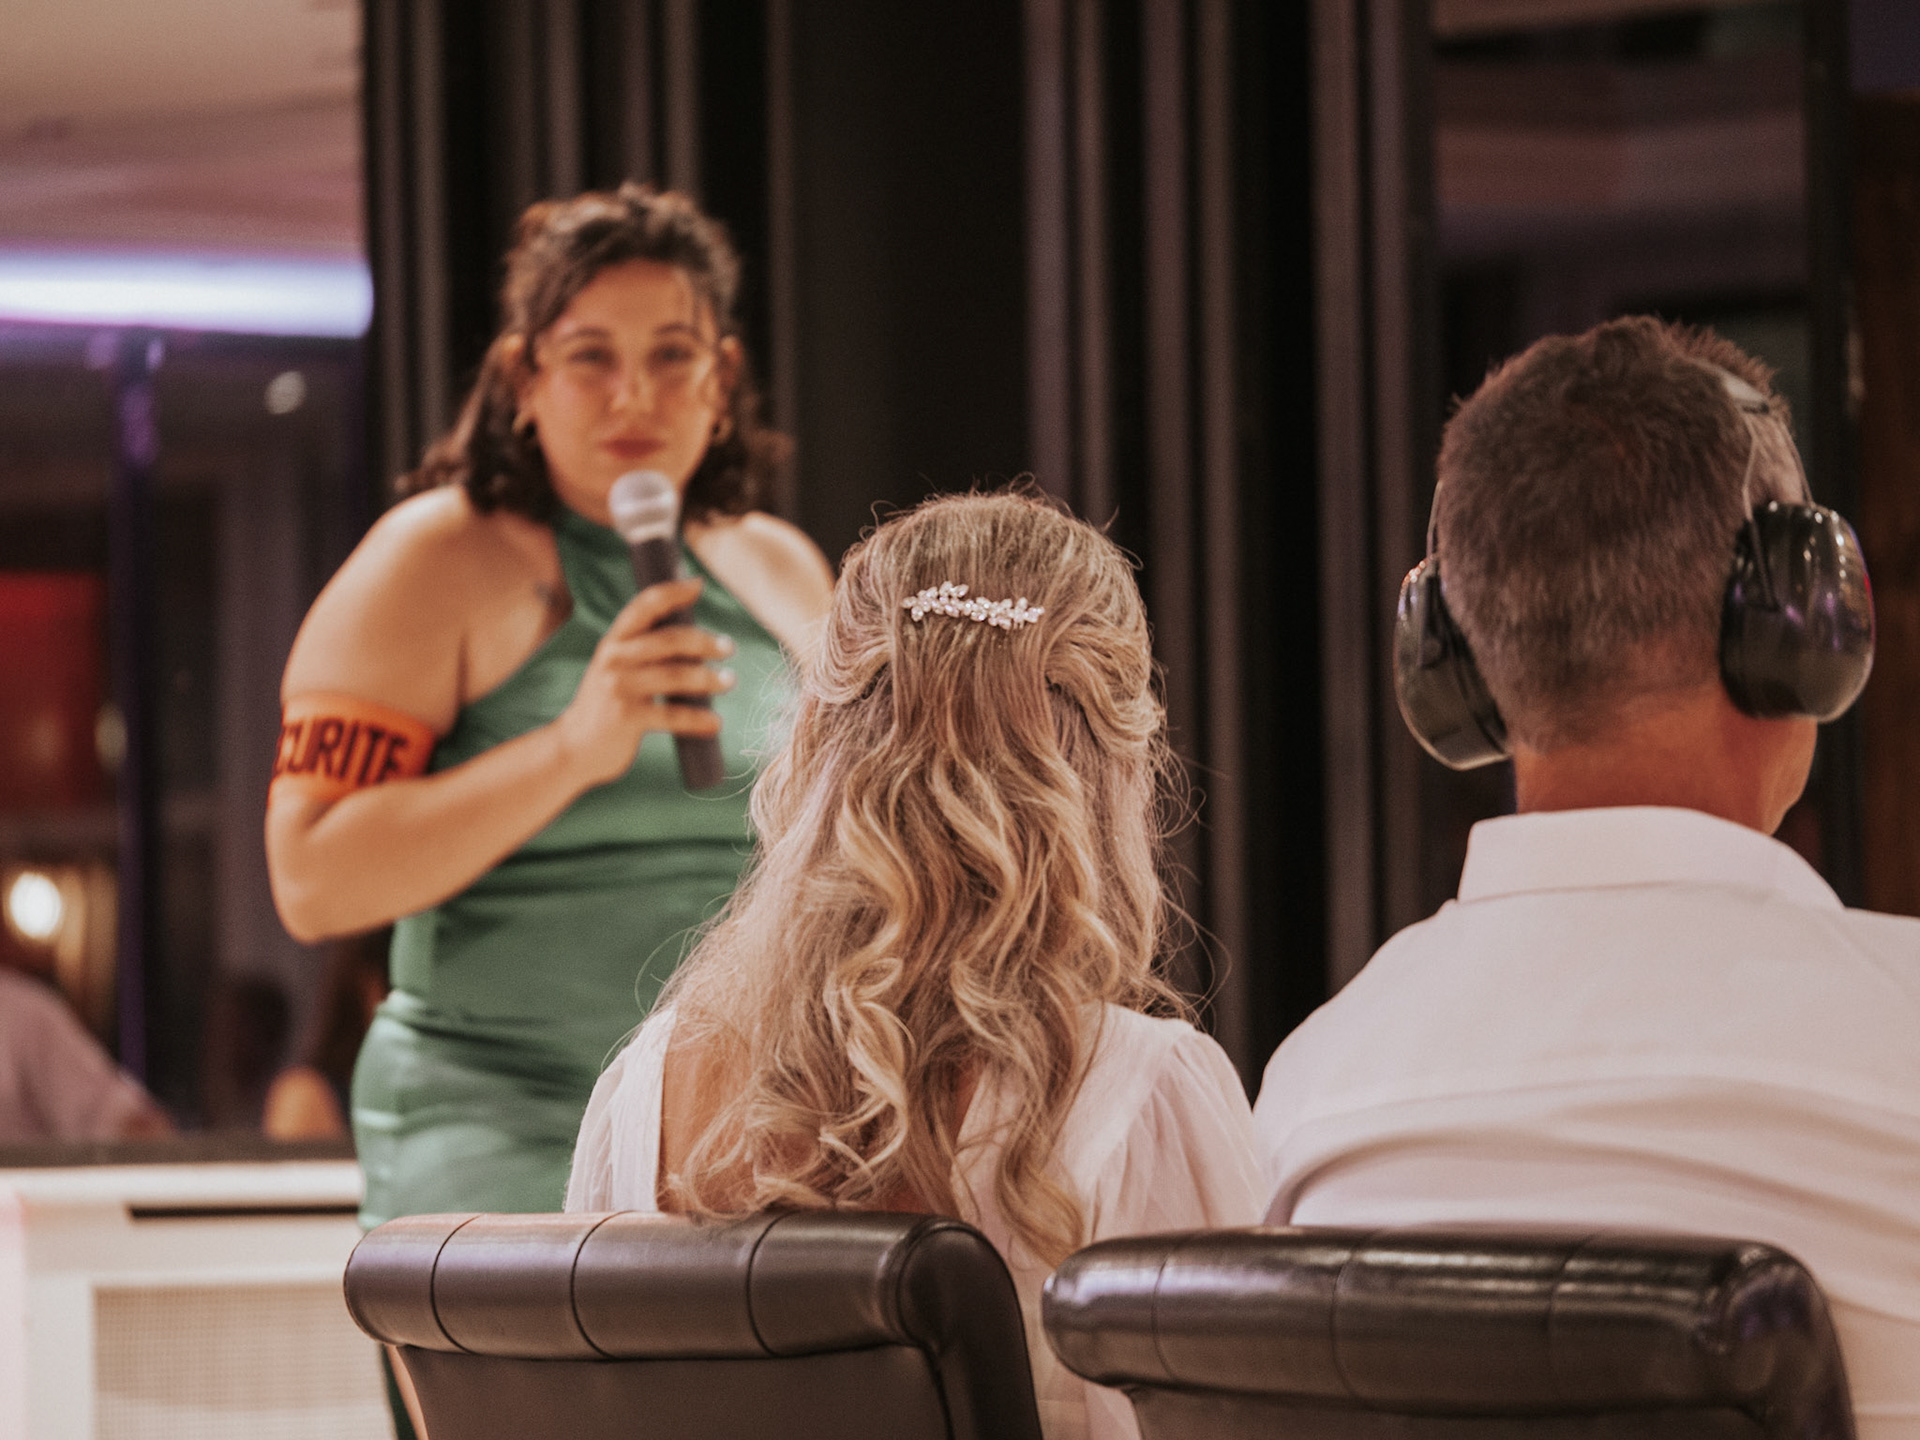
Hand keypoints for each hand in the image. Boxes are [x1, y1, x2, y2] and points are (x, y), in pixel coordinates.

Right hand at [554, 577, 734, 785]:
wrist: (575, 746)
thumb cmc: (609, 704)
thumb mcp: (616, 668)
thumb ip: (645, 650)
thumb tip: (697, 637)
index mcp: (614, 640)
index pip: (644, 605)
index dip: (673, 592)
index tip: (698, 585)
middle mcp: (615, 658)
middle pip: (670, 640)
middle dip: (705, 641)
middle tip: (729, 648)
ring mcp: (620, 688)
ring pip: (676, 676)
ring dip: (709, 678)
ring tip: (728, 681)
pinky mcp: (627, 718)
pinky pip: (673, 715)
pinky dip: (698, 719)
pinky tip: (715, 722)